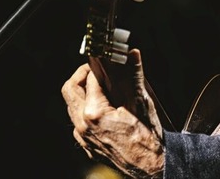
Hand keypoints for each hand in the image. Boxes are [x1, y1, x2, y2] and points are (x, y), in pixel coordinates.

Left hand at [61, 49, 164, 178]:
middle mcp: (83, 126)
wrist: (149, 165)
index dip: (99, 65)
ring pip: (72, 105)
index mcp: (95, 113)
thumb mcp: (142, 101)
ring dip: (84, 91)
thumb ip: (134, 75)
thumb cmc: (146, 137)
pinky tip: (106, 106)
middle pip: (70, 90)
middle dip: (82, 75)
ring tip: (103, 86)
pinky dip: (87, 107)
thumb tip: (133, 55)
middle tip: (97, 68)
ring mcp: (83, 137)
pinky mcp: (86, 144)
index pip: (90, 79)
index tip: (106, 58)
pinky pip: (78, 120)